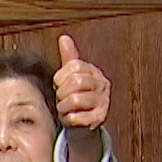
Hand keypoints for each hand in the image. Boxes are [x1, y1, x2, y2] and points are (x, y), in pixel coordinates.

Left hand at [52, 35, 109, 161]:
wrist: (83, 122)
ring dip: (64, 106)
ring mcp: (103, 102)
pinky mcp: (100, 118)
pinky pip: (77, 117)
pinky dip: (68, 118)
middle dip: (62, 92)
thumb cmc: (76, 96)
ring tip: (64, 108)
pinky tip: (70, 117)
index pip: (74, 67)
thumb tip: (64, 38)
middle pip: (76, 82)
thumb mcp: (72, 75)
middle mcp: (103, 85)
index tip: (58, 85)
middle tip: (61, 98)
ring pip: (75, 100)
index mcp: (94, 71)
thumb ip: (69, 57)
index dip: (60, 77)